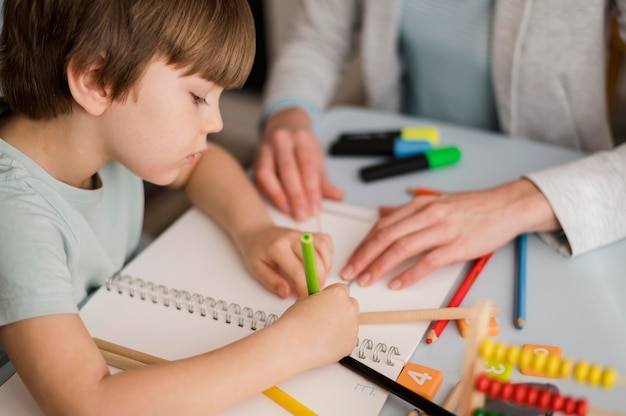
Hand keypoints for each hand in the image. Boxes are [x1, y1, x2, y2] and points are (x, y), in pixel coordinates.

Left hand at [235, 226, 332, 297]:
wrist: (258, 233)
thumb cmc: (257, 250)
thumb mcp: (257, 268)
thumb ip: (271, 281)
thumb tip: (286, 293)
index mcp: (277, 247)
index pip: (297, 270)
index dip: (304, 286)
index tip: (306, 296)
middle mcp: (292, 238)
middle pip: (314, 259)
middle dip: (318, 278)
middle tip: (314, 289)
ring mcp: (303, 234)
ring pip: (324, 248)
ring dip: (326, 267)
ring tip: (318, 278)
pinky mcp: (311, 233)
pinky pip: (326, 242)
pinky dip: (328, 255)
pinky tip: (321, 264)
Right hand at [254, 108, 343, 220]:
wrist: (285, 130)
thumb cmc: (302, 148)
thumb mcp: (317, 159)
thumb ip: (324, 180)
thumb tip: (337, 196)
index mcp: (301, 138)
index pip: (307, 166)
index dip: (312, 190)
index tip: (315, 208)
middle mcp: (282, 140)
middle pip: (288, 170)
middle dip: (296, 196)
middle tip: (303, 214)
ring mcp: (266, 148)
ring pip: (269, 174)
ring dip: (280, 196)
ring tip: (291, 212)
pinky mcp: (256, 160)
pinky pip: (260, 179)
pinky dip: (270, 193)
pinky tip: (280, 204)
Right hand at [277, 283, 358, 368]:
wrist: (293, 345)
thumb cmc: (295, 323)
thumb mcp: (304, 301)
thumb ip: (318, 299)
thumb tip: (320, 304)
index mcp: (338, 294)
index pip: (342, 290)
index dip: (332, 297)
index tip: (327, 303)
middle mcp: (349, 309)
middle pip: (351, 305)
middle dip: (340, 310)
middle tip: (326, 318)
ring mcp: (352, 327)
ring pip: (351, 323)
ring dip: (341, 325)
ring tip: (322, 333)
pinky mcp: (351, 343)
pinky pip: (349, 339)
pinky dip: (340, 340)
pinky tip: (325, 342)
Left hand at [340, 180, 559, 289]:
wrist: (507, 206)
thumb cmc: (472, 207)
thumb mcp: (436, 201)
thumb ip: (408, 210)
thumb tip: (382, 213)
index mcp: (419, 205)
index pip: (382, 225)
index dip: (363, 243)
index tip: (352, 258)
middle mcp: (427, 215)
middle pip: (386, 236)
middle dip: (363, 256)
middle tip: (349, 272)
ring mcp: (442, 230)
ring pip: (401, 248)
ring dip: (379, 266)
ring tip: (366, 280)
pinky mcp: (458, 246)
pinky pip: (427, 262)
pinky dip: (409, 274)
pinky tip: (396, 284)